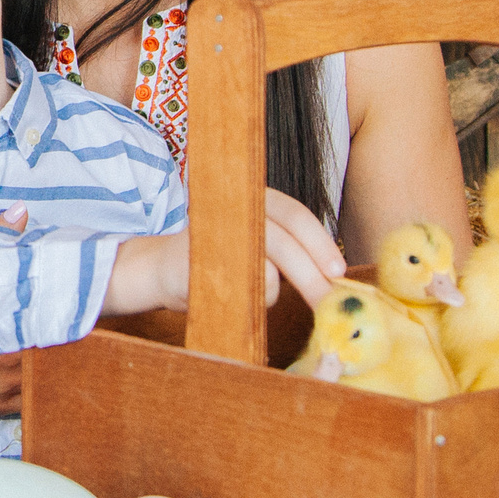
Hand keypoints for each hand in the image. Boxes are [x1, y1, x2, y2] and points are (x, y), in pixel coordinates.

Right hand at [110, 191, 346, 315]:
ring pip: (267, 264)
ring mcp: (213, 231)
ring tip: (274, 299)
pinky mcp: (197, 259)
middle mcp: (232, 207)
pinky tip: (241, 297)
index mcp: (252, 197)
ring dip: (279, 289)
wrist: (159, 270)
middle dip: (312, 273)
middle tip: (330, 300)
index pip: (295, 214)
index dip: (320, 242)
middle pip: (284, 240)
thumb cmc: (218, 260)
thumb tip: (334, 273)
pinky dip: (252, 298)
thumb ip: (289, 249)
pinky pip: (240, 284)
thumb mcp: (257, 244)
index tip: (339, 271)